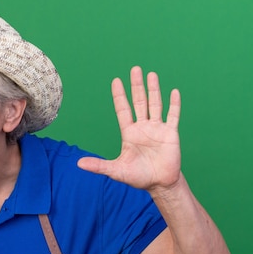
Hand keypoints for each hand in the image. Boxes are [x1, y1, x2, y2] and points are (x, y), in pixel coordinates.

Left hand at [77, 66, 180, 191]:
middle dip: (137, 86)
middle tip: (135, 69)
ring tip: (151, 74)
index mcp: (129, 133)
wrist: (159, 184)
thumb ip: (99, 165)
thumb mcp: (116, 171)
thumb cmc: (138, 177)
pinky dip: (174, 104)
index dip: (120, 96)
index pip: (123, 110)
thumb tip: (78, 164)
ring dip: (154, 90)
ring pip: (155, 104)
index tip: (116, 81)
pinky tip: (173, 92)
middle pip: (139, 102)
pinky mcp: (170, 134)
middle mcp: (143, 127)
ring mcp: (157, 129)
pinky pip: (173, 116)